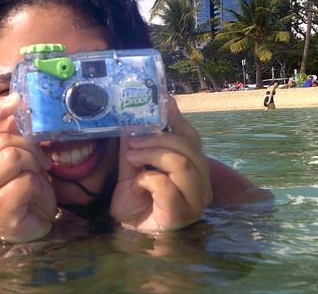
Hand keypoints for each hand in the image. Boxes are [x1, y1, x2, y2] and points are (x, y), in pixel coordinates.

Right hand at [0, 93, 56, 242]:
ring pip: (12, 157)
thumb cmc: (23, 191)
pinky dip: (38, 187)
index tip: (16, 99)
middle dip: (30, 147)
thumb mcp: (21, 159)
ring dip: (34, 165)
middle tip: (42, 162)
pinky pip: (24, 182)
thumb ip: (13, 138)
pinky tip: (36, 197)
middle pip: (1, 141)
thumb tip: (13, 113)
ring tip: (38, 178)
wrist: (28, 227)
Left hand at [110, 96, 211, 232]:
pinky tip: (138, 183)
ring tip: (132, 157)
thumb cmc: (135, 200)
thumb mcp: (133, 167)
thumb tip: (134, 120)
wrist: (130, 230)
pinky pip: (167, 185)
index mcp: (193, 169)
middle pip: (188, 148)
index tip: (165, 101)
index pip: (192, 138)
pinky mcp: (181, 214)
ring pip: (182, 163)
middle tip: (132, 141)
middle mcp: (201, 184)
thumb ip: (136, 146)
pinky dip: (148, 178)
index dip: (178, 119)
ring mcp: (195, 200)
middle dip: (157, 139)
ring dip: (151, 154)